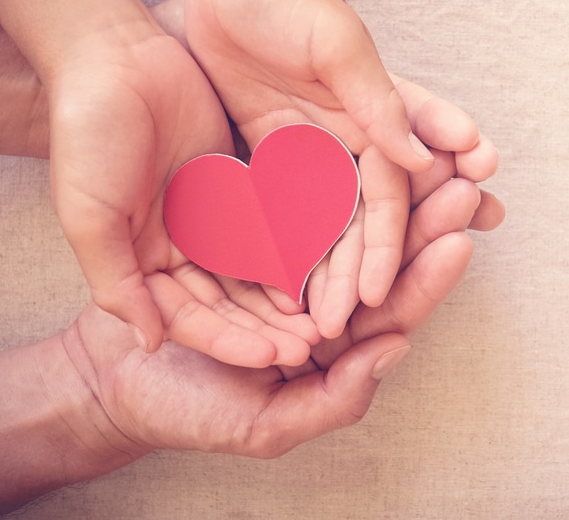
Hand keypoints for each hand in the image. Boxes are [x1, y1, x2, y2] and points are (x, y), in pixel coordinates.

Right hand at [37, 23, 319, 367]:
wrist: (112, 58)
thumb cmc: (88, 136)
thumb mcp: (89, 215)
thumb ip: (116, 281)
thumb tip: (150, 343)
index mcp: (140, 263)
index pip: (191, 318)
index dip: (229, 341)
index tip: (272, 359)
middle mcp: (177, 249)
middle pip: (228, 304)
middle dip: (266, 329)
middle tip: (312, 348)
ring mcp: (208, 219)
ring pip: (252, 272)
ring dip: (284, 298)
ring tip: (324, 320)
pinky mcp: (235, 186)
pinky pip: (268, 225)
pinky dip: (292, 249)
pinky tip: (325, 267)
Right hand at [62, 175, 488, 456]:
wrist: (106, 377)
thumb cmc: (182, 411)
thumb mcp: (261, 425)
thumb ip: (333, 399)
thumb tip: (397, 349)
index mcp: (332, 345)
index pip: (391, 310)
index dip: (425, 278)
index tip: (460, 242)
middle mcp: (320, 298)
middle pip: (380, 258)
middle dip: (422, 223)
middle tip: (463, 187)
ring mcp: (286, 259)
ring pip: (347, 220)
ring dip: (389, 190)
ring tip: (429, 155)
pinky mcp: (252, 228)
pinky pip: (296, 199)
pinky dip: (329, 173)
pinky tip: (360, 143)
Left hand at [180, 0, 502, 332]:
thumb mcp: (342, 45)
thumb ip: (379, 103)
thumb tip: (422, 161)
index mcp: (376, 120)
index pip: (388, 196)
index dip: (387, 245)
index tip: (379, 293)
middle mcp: (350, 142)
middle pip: (360, 222)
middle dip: (358, 273)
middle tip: (345, 323)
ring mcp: (311, 151)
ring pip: (323, 225)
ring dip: (325, 272)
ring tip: (317, 323)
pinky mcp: (272, 153)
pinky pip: (280, 209)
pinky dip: (283, 246)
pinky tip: (278, 287)